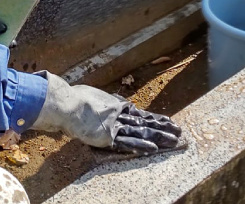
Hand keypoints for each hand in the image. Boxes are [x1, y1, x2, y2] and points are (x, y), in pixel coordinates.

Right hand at [31, 73, 181, 154]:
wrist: (66, 104)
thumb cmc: (75, 99)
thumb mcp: (95, 96)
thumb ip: (107, 100)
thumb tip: (118, 101)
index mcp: (116, 106)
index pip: (139, 114)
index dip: (153, 118)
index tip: (166, 121)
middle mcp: (119, 115)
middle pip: (145, 122)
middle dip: (162, 127)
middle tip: (178, 131)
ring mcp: (115, 125)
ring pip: (141, 130)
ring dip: (158, 135)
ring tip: (174, 139)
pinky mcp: (108, 136)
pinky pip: (127, 141)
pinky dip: (141, 144)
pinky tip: (154, 148)